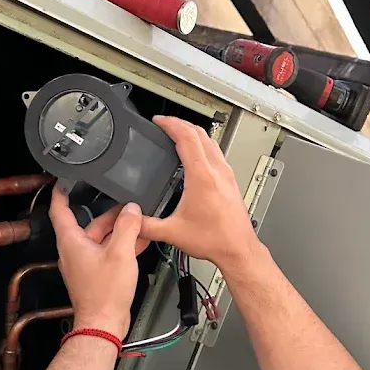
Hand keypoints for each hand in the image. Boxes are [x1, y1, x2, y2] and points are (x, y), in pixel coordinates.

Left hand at [49, 186, 144, 336]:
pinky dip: (121, 245)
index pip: (59, 209)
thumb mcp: (120, 253)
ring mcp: (85, 263)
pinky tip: (139, 242)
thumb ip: (127, 227)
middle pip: (90, 223)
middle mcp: (74, 251)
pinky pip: (107, 251)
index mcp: (71, 242)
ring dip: (119, 231)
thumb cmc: (104, 294)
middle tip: (128, 205)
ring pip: (101, 238)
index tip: (65, 180)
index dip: (61, 192)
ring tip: (139, 223)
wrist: (104, 323)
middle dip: (110, 214)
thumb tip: (132, 210)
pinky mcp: (95, 273)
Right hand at [139, 116, 260, 272]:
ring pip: (211, 141)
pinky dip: (203, 145)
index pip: (186, 137)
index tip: (159, 120)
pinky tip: (195, 155)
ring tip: (178, 134)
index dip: (170, 124)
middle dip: (180, 123)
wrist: (238, 249)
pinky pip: (217, 152)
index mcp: (202, 177)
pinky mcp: (230, 180)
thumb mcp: (173, 233)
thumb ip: (147, 226)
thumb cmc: (215, 240)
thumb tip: (131, 219)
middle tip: (165, 123)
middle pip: (200, 133)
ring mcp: (226, 174)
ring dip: (193, 133)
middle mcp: (217, 171)